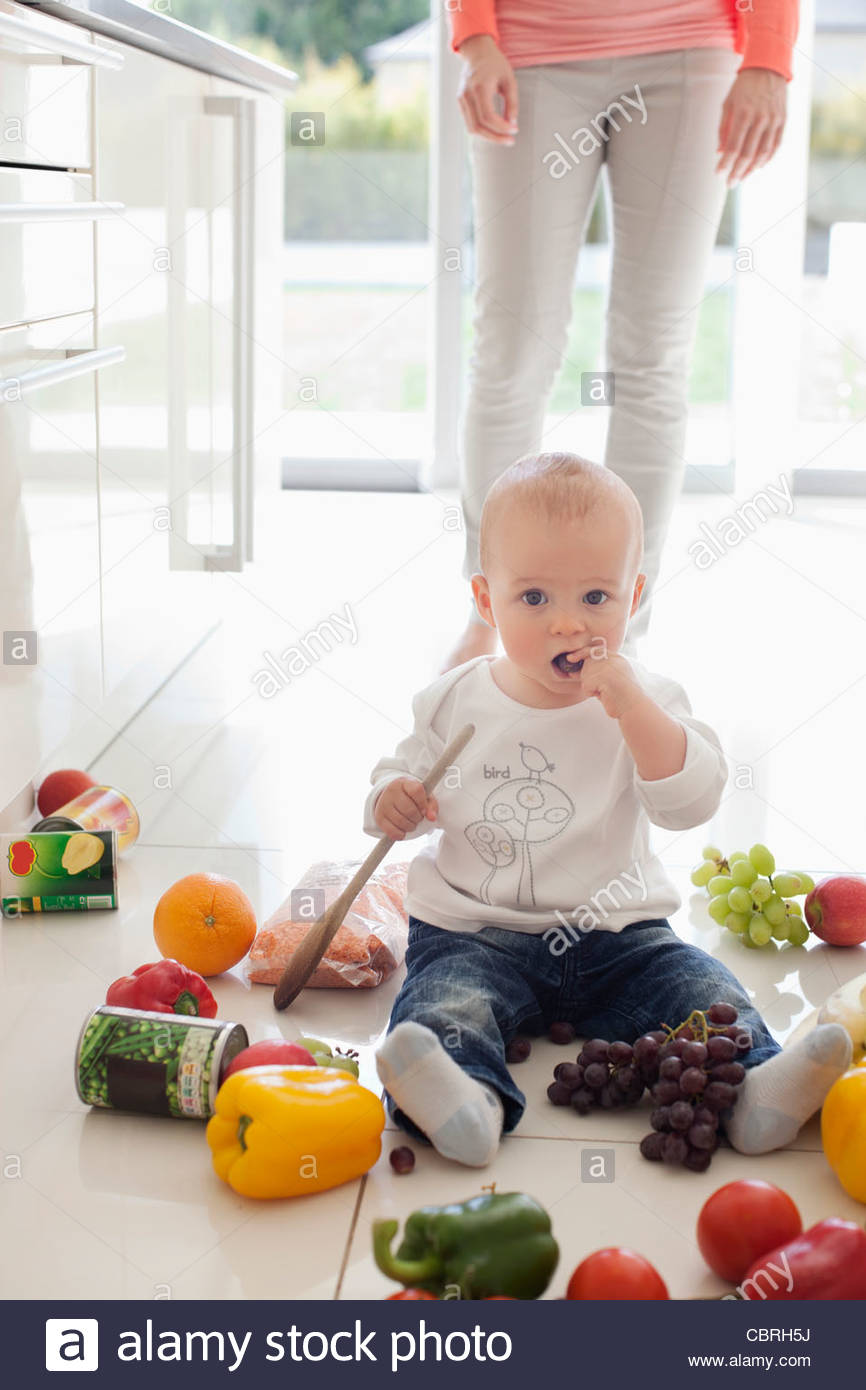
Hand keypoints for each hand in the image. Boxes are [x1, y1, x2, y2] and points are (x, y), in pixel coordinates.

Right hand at [374, 778, 437, 839]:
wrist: (390, 798)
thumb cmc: (411, 798)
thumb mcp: (423, 797)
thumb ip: (431, 806)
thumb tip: (432, 818)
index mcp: (404, 783)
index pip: (417, 791)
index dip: (423, 804)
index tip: (424, 810)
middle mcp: (391, 791)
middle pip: (410, 810)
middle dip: (418, 818)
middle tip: (418, 817)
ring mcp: (383, 804)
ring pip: (401, 822)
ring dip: (411, 826)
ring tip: (411, 823)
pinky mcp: (379, 818)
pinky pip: (392, 832)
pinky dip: (401, 834)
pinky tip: (403, 829)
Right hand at [457, 34, 518, 144]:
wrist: (477, 52)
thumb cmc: (496, 64)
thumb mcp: (509, 80)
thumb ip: (512, 102)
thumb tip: (512, 124)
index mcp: (479, 87)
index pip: (488, 116)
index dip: (501, 127)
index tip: (514, 130)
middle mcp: (466, 94)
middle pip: (479, 126)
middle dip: (496, 137)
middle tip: (510, 141)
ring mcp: (461, 99)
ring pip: (472, 128)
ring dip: (489, 137)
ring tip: (504, 138)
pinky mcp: (460, 103)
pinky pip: (470, 123)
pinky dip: (482, 130)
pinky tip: (495, 130)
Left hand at [565, 644, 644, 720]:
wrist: (633, 707)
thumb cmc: (622, 696)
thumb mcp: (611, 678)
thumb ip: (597, 670)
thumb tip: (573, 671)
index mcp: (617, 658)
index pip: (594, 650)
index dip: (581, 653)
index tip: (570, 658)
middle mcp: (612, 659)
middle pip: (587, 664)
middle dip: (589, 677)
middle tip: (604, 688)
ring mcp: (608, 666)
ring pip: (585, 675)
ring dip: (592, 687)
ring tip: (606, 691)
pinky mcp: (602, 676)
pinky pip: (586, 685)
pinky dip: (592, 693)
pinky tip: (605, 695)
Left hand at [716, 68, 786, 184]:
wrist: (768, 67)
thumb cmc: (743, 87)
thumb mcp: (728, 104)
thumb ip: (723, 129)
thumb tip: (720, 152)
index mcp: (743, 114)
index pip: (733, 147)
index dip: (725, 164)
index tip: (718, 174)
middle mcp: (760, 118)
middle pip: (748, 154)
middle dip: (737, 172)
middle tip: (730, 183)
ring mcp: (773, 120)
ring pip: (763, 153)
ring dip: (751, 169)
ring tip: (741, 177)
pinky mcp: (782, 120)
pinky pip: (775, 146)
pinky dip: (766, 159)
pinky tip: (757, 166)